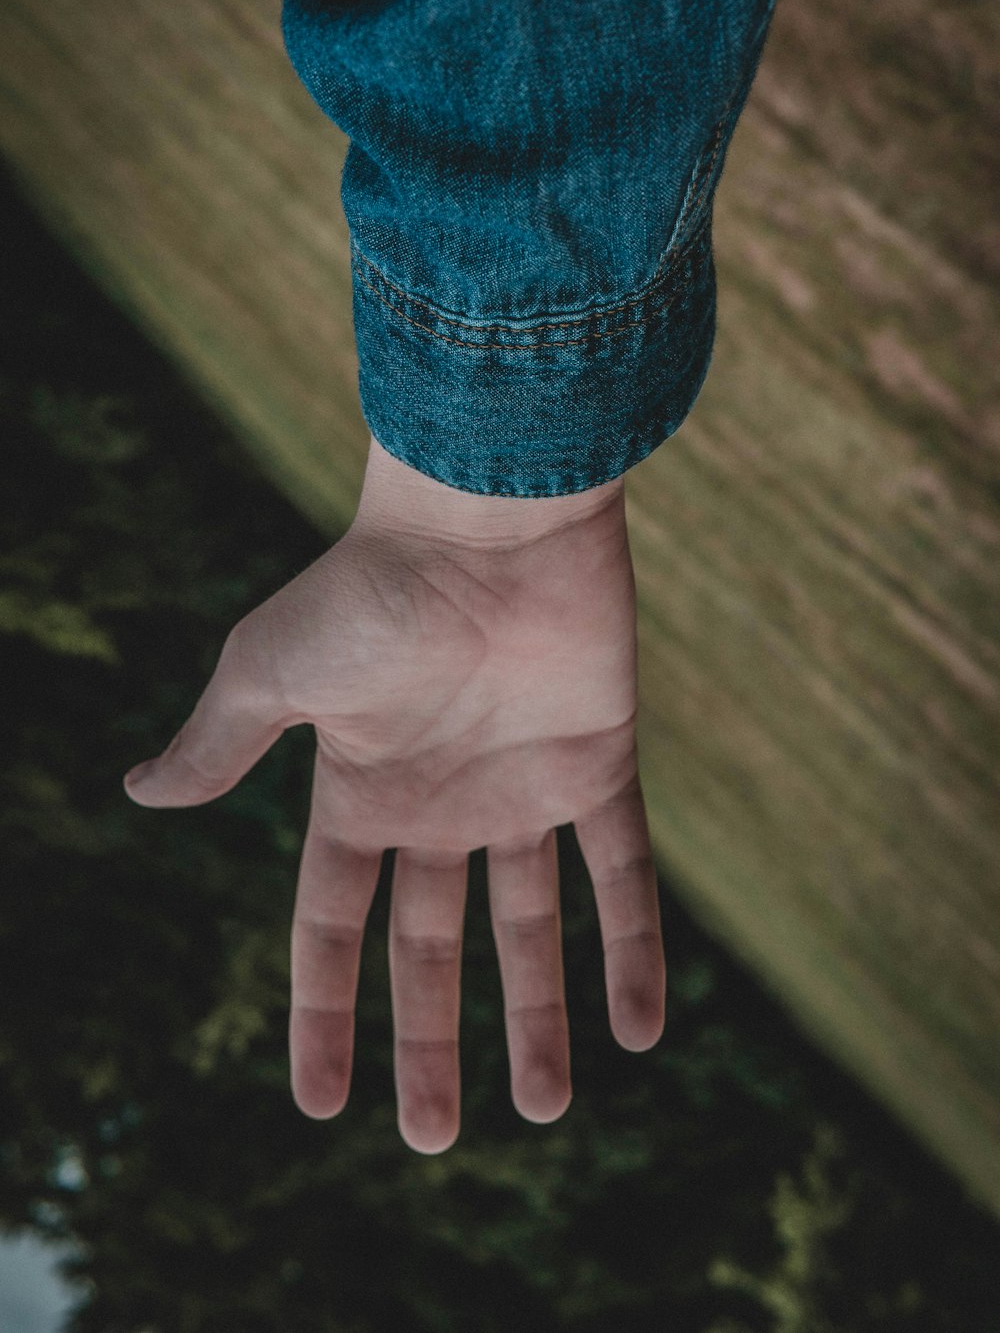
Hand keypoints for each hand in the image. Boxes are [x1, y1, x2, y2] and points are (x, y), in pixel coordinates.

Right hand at [123, 437, 665, 1151]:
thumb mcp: (269, 674)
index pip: (331, 926)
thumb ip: (219, 743)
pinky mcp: (599, 765)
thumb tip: (135, 791)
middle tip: (432, 1139)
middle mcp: (440, 803)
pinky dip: (634, 948)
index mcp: (359, 793)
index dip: (323, 1012)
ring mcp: (522, 788)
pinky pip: (625, 875)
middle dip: (430, 1042)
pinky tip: (646, 1031)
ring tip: (546, 1109)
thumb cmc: (370, 589)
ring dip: (539, 1016)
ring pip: (530, 927)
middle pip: (430, 948)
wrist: (489, 517)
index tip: (323, 1104)